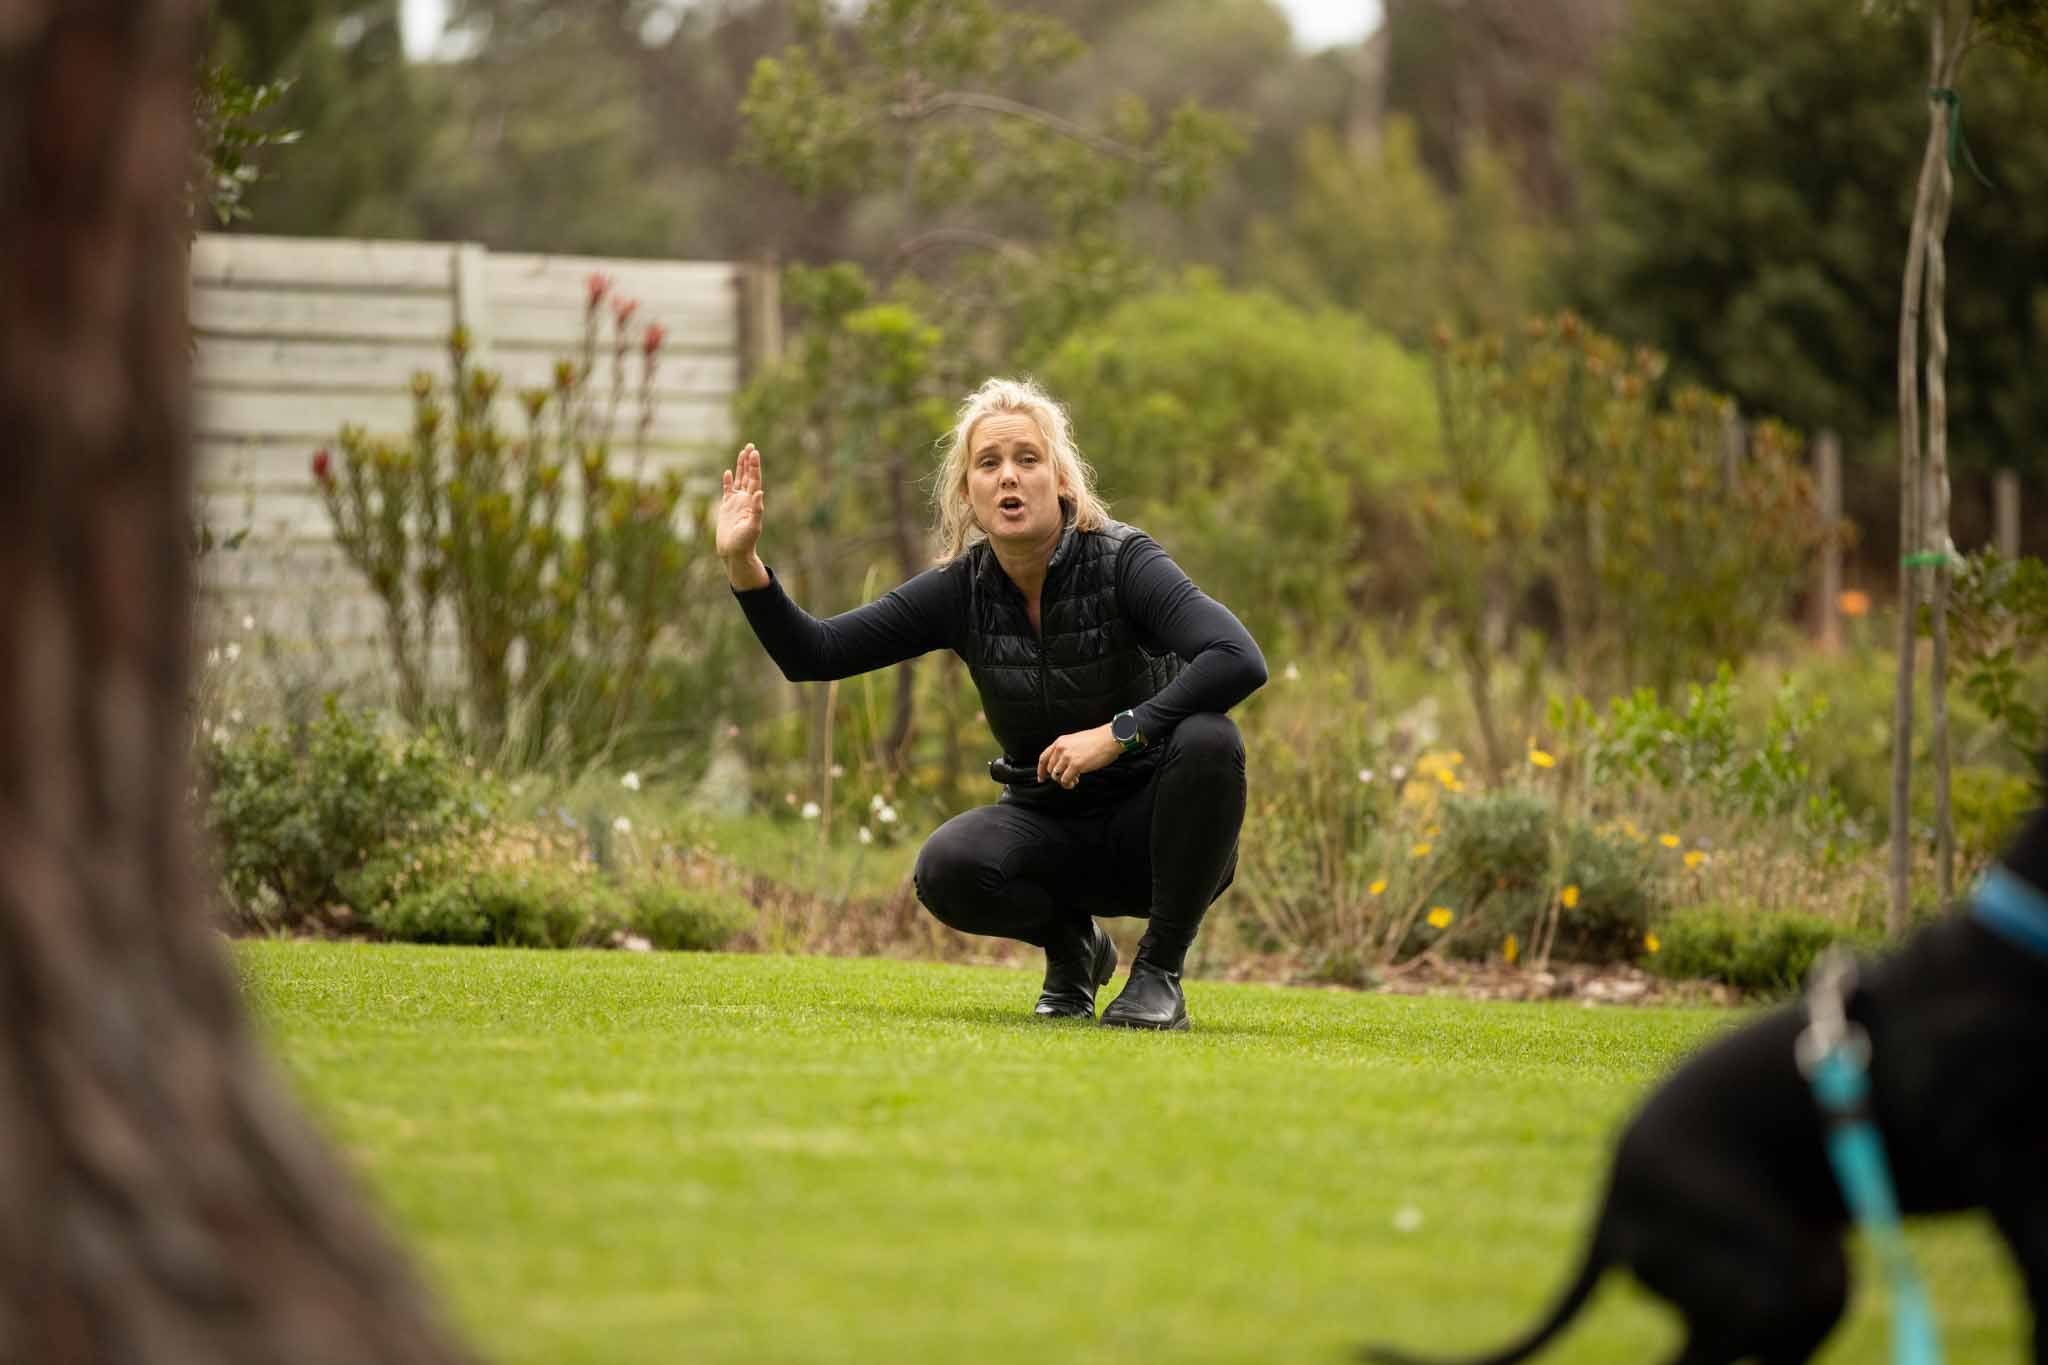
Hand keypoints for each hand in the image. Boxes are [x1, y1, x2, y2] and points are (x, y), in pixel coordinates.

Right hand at [717, 443, 767, 587]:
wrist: (734, 553)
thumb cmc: (744, 543)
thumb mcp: (752, 527)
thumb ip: (757, 510)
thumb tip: (759, 493)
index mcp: (753, 502)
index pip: (754, 480)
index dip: (754, 466)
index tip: (754, 452)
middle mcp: (746, 500)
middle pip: (748, 476)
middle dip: (749, 462)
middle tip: (750, 446)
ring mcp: (736, 503)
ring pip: (739, 480)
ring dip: (741, 467)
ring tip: (742, 452)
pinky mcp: (727, 508)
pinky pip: (727, 490)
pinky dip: (728, 481)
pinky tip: (728, 472)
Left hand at [1037, 724, 1119, 788]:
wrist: (1109, 738)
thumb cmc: (1097, 740)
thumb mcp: (1076, 741)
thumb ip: (1067, 751)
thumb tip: (1064, 765)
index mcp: (1060, 742)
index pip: (1043, 757)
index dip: (1041, 770)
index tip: (1041, 778)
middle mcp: (1061, 749)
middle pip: (1050, 769)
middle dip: (1056, 777)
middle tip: (1065, 780)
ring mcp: (1067, 757)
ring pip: (1056, 776)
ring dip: (1063, 781)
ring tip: (1072, 781)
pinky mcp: (1076, 765)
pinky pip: (1065, 780)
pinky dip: (1068, 784)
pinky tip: (1075, 782)